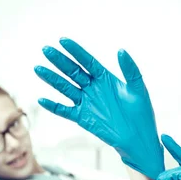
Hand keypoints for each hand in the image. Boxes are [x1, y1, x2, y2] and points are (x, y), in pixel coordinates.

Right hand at [34, 37, 163, 179]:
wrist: (139, 139)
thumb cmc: (141, 114)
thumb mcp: (138, 89)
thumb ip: (130, 70)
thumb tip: (121, 50)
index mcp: (106, 78)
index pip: (87, 61)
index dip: (76, 51)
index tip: (63, 40)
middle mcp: (93, 88)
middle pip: (73, 71)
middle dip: (60, 60)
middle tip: (46, 49)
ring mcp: (86, 102)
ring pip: (65, 88)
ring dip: (52, 79)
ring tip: (38, 68)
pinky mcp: (83, 118)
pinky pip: (65, 110)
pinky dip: (54, 106)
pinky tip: (42, 100)